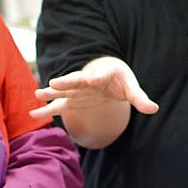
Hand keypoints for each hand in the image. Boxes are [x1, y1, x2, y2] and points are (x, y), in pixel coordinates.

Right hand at [30, 56, 158, 119]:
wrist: (108, 74)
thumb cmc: (121, 80)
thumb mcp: (132, 88)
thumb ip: (140, 98)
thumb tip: (154, 109)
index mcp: (104, 74)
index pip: (100, 75)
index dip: (97, 77)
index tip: (93, 79)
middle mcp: (87, 80)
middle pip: (76, 80)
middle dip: (67, 81)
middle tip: (54, 83)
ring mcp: (78, 90)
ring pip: (63, 91)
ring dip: (51, 93)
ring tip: (37, 95)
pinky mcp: (73, 100)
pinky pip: (58, 105)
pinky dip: (47, 108)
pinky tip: (33, 113)